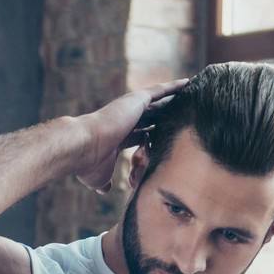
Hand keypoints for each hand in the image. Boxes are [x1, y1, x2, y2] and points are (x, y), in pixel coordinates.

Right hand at [67, 78, 188, 193]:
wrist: (82, 146)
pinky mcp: (136, 100)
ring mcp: (131, 109)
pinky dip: (172, 86)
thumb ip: (105, 182)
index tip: (165, 137)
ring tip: (190, 94)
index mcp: (119, 138)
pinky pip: (160, 91)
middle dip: (165, 116)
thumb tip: (104, 191)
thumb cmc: (89, 164)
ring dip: (173, 98)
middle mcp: (125, 121)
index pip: (140, 135)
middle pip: (152, 117)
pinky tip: (187, 82)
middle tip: (182, 115)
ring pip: (158, 102)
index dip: (152, 135)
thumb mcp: (100, 178)